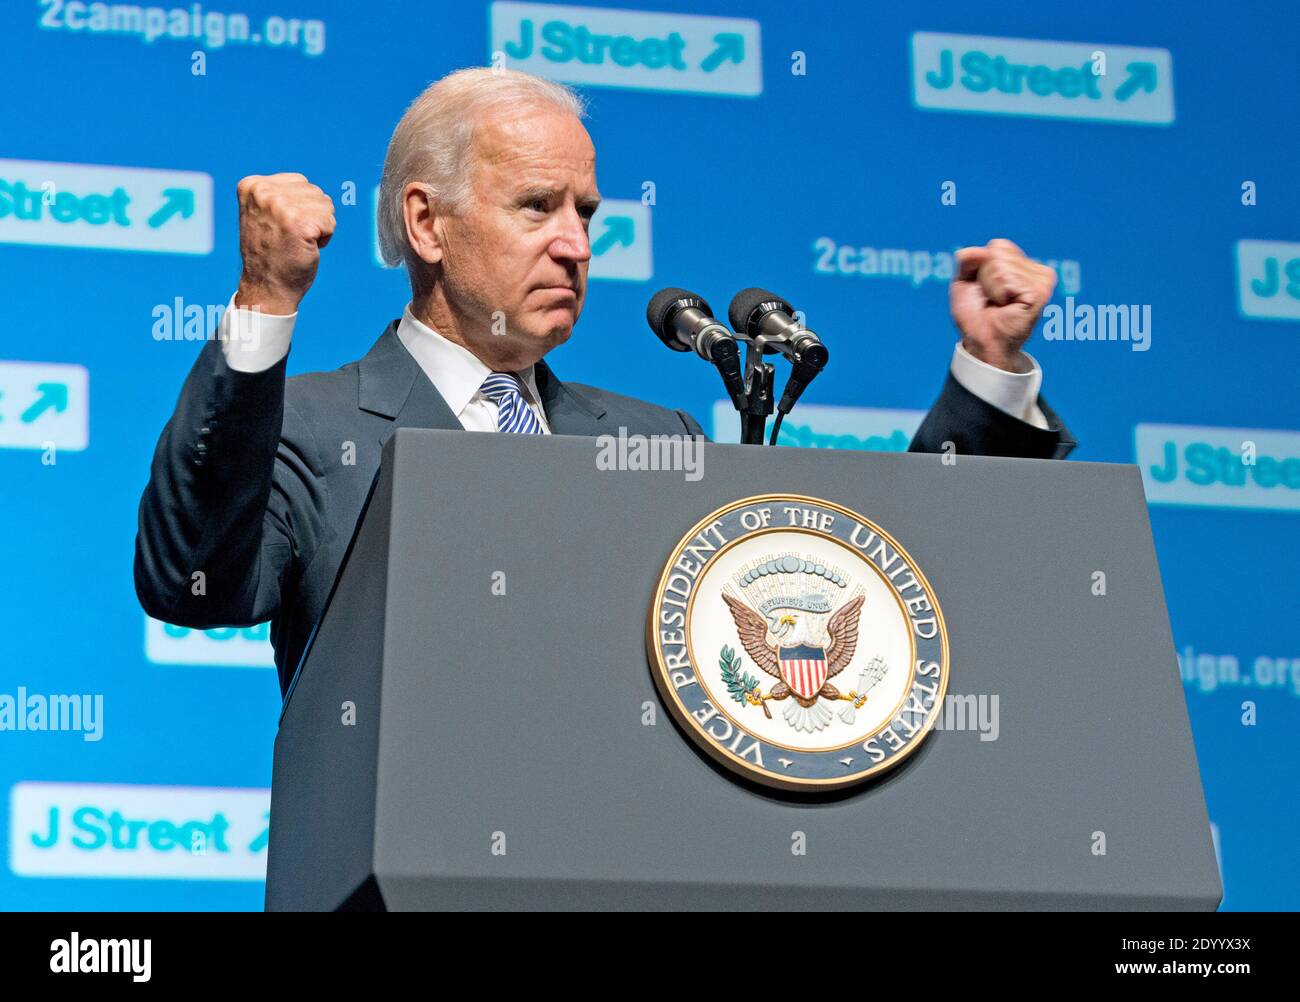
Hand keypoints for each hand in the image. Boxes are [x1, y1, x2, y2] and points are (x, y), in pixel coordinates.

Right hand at [234, 173, 334, 315]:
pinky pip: (330, 223)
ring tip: (297, 242)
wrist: (266, 287)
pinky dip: (325, 239)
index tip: (280, 226)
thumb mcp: (265, 214)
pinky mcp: (299, 223)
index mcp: (252, 185)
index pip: (300, 182)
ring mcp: (281, 206)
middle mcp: (264, 191)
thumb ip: (279, 194)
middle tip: (290, 237)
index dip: (299, 207)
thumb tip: (311, 187)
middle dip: (311, 215)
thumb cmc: (270, 253)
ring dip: (319, 227)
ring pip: (325, 205)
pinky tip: (306, 248)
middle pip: (315, 191)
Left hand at [950, 238, 1056, 371]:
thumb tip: (981, 251)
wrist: (979, 341)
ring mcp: (1042, 280)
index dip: (981, 268)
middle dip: (984, 278)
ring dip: (990, 288)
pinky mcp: (1040, 292)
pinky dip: (998, 294)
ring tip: (998, 304)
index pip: (997, 245)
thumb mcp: (962, 281)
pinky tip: (1006, 306)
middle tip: (991, 300)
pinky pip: (1007, 279)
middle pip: (998, 253)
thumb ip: (966, 259)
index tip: (986, 290)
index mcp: (1023, 264)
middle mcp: (1036, 270)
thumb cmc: (974, 314)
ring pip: (1000, 265)